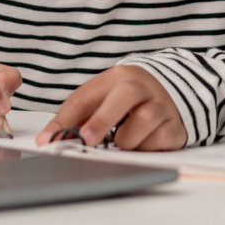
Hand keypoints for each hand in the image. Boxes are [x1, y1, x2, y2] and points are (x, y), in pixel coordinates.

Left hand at [36, 65, 185, 150]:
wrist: (174, 93)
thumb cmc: (128, 101)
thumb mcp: (103, 100)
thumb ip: (77, 118)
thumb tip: (48, 140)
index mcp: (117, 77)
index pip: (85, 96)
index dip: (64, 120)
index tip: (48, 141)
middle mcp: (142, 86)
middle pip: (124, 95)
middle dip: (102, 120)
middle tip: (87, 140)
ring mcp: (162, 104)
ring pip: (144, 121)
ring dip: (126, 139)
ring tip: (123, 140)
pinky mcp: (175, 126)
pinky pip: (159, 141)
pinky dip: (145, 147)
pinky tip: (143, 142)